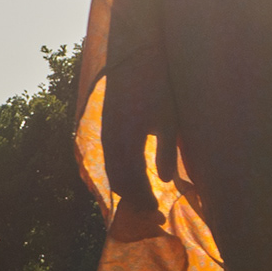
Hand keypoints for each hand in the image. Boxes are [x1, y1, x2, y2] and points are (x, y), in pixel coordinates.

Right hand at [99, 67, 165, 225]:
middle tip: (151, 212)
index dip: (143, 200)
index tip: (157, 214)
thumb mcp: (167, 119)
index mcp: (125, 140)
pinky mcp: (105, 124)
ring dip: (124, 187)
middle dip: (133, 199)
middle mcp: (109, 139)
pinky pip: (108, 157)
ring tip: (141, 198)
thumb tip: (164, 182)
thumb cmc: (157, 86)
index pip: (131, 181)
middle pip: (117, 180)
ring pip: (109, 170)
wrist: (133, 56)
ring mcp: (104, 131)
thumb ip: (164, 151)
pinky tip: (132, 175)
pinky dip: (118, 172)